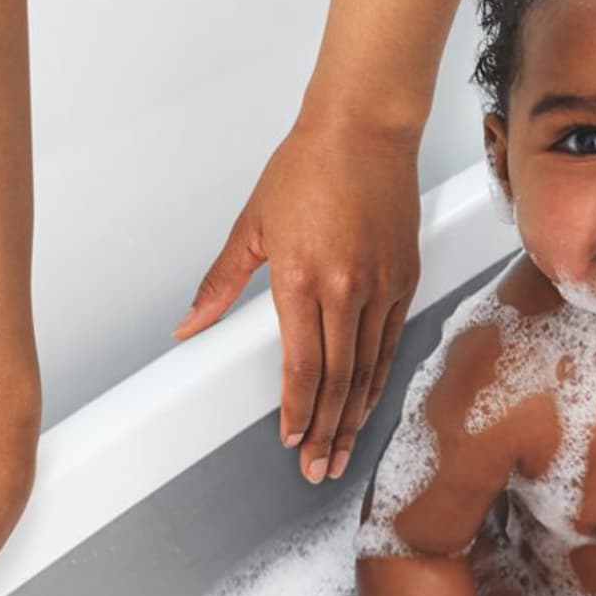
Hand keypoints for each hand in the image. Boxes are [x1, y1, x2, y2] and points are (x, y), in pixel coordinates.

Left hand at [173, 118, 420, 483]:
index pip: (302, 365)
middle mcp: (349, 288)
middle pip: (338, 379)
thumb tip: (190, 325)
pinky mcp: (405, 278)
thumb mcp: (251, 225)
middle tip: (316, 466)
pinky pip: (391, 342)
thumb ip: (221, 283)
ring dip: (354, 415)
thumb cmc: (308, 166)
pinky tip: (368, 401)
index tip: (289, 440)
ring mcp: (382, 285)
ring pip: (369, 369)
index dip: (296, 411)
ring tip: (341, 450)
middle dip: (325, 430)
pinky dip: (379, 378)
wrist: (365, 129)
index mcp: (304, 276)